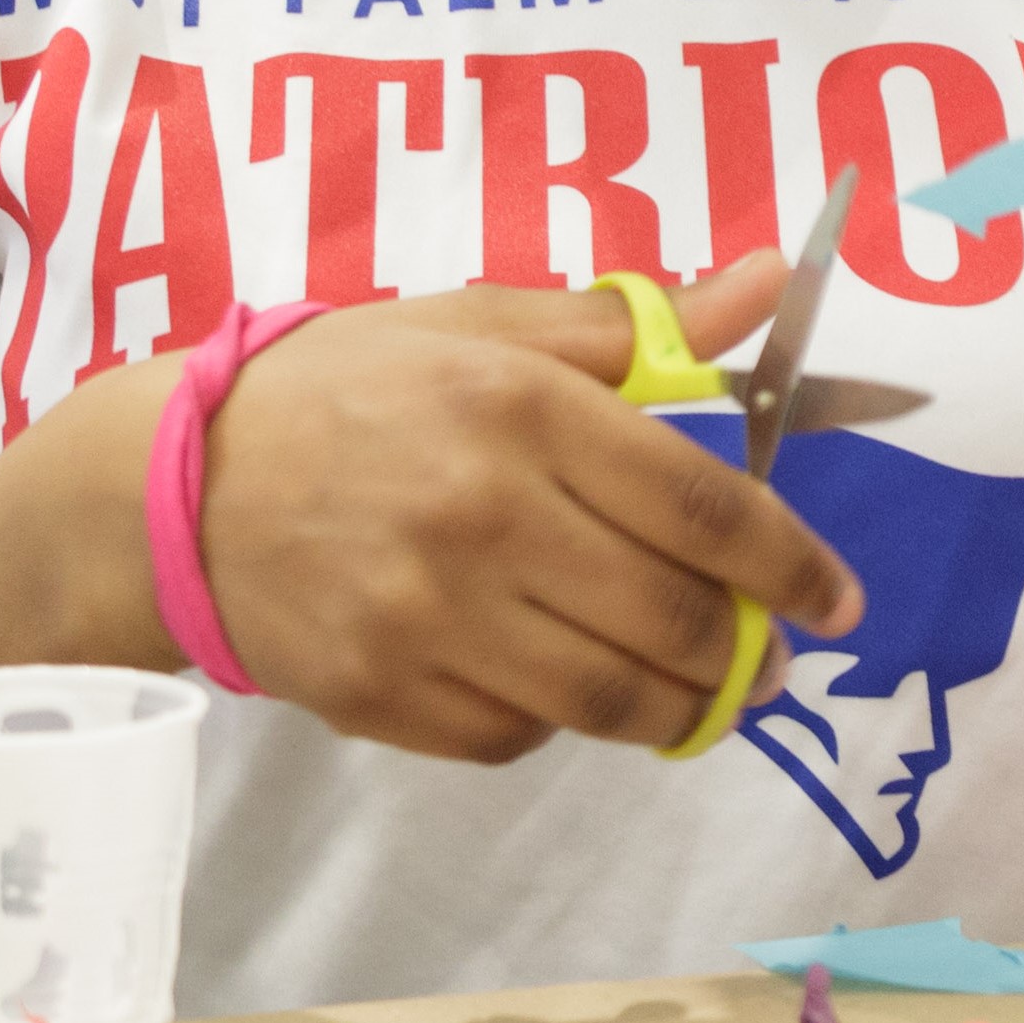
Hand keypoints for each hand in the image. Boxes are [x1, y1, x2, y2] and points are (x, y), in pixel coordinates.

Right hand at [191, 256, 864, 762]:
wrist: (184, 482)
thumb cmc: (353, 386)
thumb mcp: (485, 322)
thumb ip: (635, 323)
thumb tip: (766, 285)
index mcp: (516, 407)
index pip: (697, 503)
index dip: (790, 563)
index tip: (839, 599)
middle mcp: (478, 516)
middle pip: (666, 617)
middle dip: (746, 651)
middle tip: (774, 657)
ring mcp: (424, 618)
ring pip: (606, 699)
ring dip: (679, 706)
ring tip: (702, 692)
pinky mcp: (381, 696)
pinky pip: (517, 737)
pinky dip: (560, 722)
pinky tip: (564, 683)